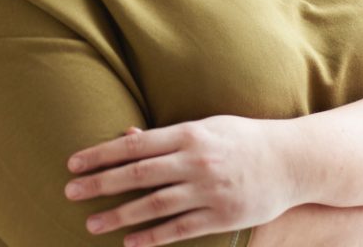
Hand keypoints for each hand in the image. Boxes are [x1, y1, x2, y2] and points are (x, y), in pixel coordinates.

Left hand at [64, 117, 297, 245]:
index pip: (135, 145)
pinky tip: (130, 242)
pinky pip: (179, 229)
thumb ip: (167, 136)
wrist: (292, 161)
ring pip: (153, 205)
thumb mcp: (207, 127)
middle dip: (99, 184)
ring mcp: (208, 190)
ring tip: (91, 223)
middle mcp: (196, 161)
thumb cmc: (244, 139)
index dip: (101, 154)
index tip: (74, 163)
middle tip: (69, 192)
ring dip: (119, 216)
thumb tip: (125, 136)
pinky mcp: (221, 216)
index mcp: (190, 134)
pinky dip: (152, 237)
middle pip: (137, 174)